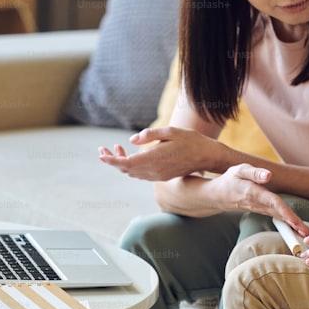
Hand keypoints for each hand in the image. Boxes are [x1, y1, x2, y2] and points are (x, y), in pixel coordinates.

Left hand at [98, 126, 216, 180]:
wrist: (207, 157)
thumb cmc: (191, 141)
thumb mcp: (171, 131)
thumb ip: (150, 135)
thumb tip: (132, 140)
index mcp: (154, 159)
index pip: (126, 163)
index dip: (111, 160)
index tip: (100, 155)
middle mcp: (154, 170)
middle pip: (126, 169)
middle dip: (112, 160)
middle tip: (102, 149)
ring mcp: (158, 175)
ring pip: (132, 173)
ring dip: (121, 164)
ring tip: (115, 149)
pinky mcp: (161, 176)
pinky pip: (140, 175)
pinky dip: (131, 167)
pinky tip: (130, 156)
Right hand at [210, 164, 308, 236]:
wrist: (219, 195)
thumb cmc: (231, 179)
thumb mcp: (239, 170)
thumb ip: (255, 173)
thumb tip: (269, 175)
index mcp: (254, 193)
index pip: (272, 202)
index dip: (284, 211)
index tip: (294, 221)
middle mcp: (258, 204)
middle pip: (279, 214)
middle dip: (292, 224)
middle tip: (307, 234)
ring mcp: (260, 209)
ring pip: (279, 218)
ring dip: (292, 226)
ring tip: (307, 233)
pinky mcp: (263, 211)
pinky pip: (276, 217)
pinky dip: (288, 223)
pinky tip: (298, 228)